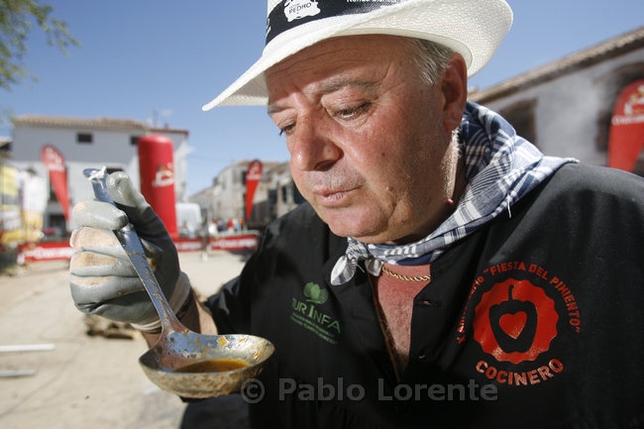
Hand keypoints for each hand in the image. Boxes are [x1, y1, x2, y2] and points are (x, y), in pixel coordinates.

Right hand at [69, 171, 189, 330]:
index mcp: (97, 223)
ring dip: (123, 268)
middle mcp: (82, 244)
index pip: (84, 211)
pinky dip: (117, 286)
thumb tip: (116, 177)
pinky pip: (91, 287)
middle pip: (87, 237)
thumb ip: (135, 204)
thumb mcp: (153, 228)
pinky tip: (132, 286)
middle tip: (143, 255)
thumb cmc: (158, 254)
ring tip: (143, 272)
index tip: (122, 220)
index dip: (100, 214)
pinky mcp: (81, 294)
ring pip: (89, 263)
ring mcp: (79, 269)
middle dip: (120, 246)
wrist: (166, 290)